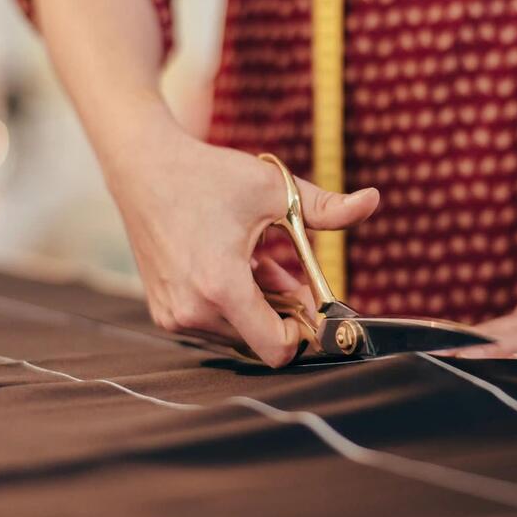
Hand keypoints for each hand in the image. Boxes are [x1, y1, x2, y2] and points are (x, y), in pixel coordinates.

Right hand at [104, 113, 378, 366]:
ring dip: (260, 304)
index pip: (278, 349)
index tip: (315, 302)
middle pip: (262, 339)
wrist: (143, 166)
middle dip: (285, 310)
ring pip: (240, 332)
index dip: (306, 332)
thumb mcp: (274, 189)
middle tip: (287, 268)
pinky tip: (234, 262)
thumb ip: (327, 208)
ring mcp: (173, 315)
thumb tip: (373, 201)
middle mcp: (192, 310)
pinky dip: (234, 301)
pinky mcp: (164, 312)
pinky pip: (214, 323)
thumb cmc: (207, 176)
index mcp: (221, 286)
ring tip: (257, 258)